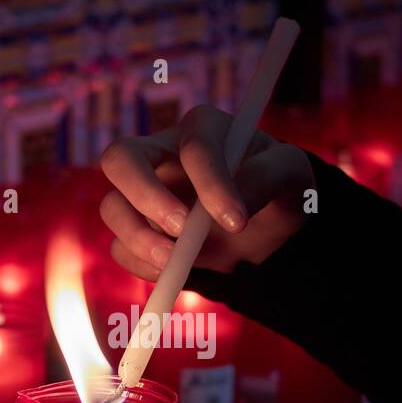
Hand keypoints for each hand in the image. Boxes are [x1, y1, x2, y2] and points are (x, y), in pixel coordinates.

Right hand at [98, 104, 314, 279]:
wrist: (268, 230)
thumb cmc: (275, 188)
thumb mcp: (289, 175)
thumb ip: (267, 177)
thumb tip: (235, 205)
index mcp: (201, 131)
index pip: (194, 147)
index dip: (211, 183)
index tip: (236, 222)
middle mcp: (161, 156)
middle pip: (120, 159)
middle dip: (146, 196)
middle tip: (180, 230)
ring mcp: (143, 195)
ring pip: (112, 208)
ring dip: (139, 238)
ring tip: (175, 263)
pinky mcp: (139, 232)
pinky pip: (120, 249)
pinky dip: (141, 264)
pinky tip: (173, 271)